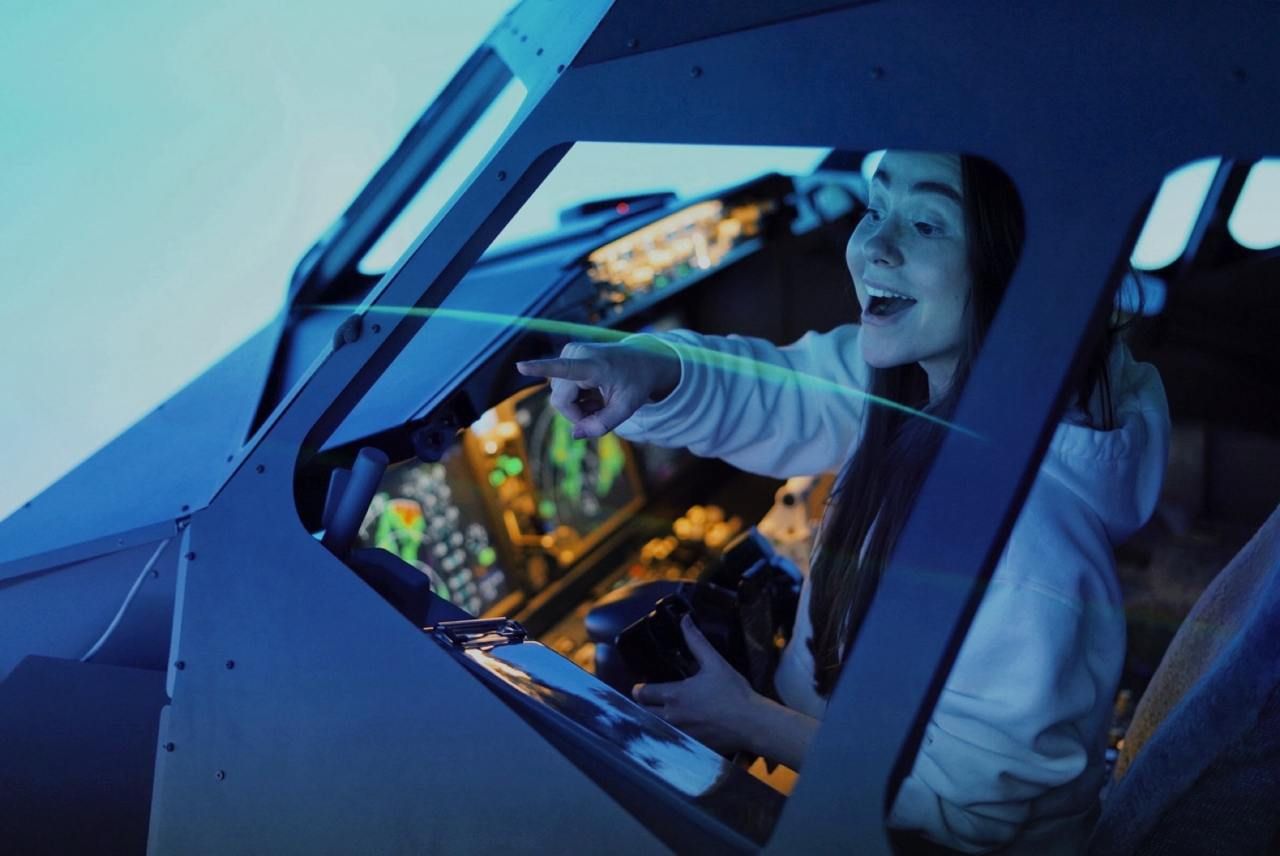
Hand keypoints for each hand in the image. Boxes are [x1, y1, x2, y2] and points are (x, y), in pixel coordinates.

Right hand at [516, 339, 679, 438]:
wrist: (642, 359)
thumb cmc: (635, 384)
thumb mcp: (626, 409)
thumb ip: (602, 425)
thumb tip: (574, 435)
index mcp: (595, 365)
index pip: (565, 369)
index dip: (540, 369)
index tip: (520, 366)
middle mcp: (577, 354)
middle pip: (561, 401)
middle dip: (577, 414)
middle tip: (601, 411)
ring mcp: (569, 353)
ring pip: (559, 397)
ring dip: (578, 405)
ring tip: (600, 398)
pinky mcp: (565, 356)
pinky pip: (560, 389)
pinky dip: (576, 397)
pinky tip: (593, 392)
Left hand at [632, 615, 760, 754]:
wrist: (751, 723)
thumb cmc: (733, 692)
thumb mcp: (714, 662)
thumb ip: (696, 641)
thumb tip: (684, 620)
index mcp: (674, 695)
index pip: (642, 694)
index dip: (639, 689)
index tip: (640, 687)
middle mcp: (672, 717)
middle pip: (643, 713)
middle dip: (643, 706)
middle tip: (648, 701)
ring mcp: (680, 735)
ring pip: (654, 729)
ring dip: (653, 721)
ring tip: (659, 714)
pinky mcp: (691, 747)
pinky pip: (670, 741)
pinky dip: (668, 735)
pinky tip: (677, 730)